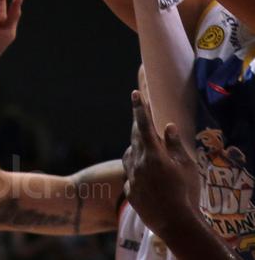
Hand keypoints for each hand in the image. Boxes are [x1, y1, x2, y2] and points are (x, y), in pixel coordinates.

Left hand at [123, 90, 200, 240]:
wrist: (175, 223)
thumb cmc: (186, 192)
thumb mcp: (187, 166)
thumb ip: (175, 145)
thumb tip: (167, 127)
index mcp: (152, 154)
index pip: (143, 125)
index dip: (139, 108)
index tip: (134, 93)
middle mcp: (137, 163)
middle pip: (135, 139)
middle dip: (138, 128)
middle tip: (141, 120)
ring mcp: (131, 178)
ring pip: (130, 157)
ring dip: (136, 150)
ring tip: (147, 151)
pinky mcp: (130, 192)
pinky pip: (131, 177)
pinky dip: (138, 173)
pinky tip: (147, 178)